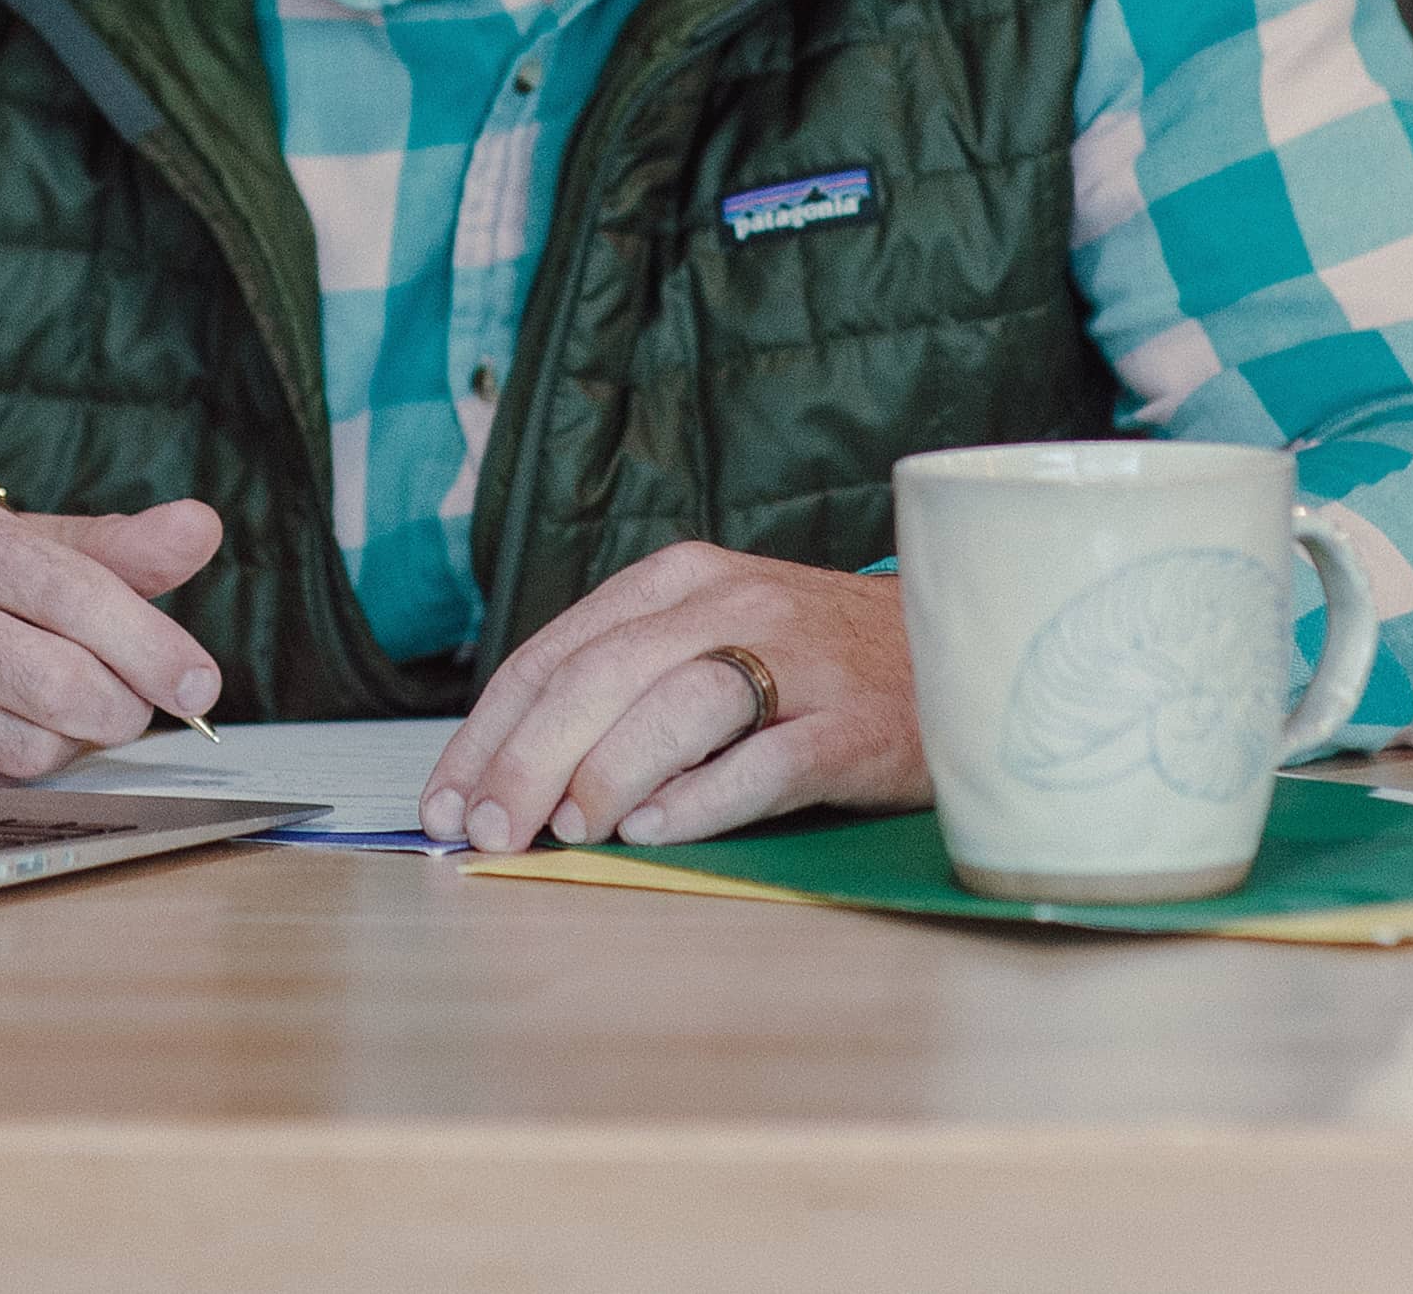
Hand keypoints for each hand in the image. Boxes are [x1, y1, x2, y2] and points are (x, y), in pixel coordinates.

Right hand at [0, 490, 225, 789]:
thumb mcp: (7, 540)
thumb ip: (108, 547)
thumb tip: (198, 530)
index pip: (70, 592)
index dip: (150, 643)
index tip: (198, 683)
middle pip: (59, 683)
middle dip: (124, 703)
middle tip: (131, 699)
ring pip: (31, 746)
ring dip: (73, 739)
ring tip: (61, 704)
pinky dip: (23, 762)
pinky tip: (7, 724)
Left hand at [419, 543, 922, 851]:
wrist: (964, 650)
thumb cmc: (814, 663)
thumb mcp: (710, 640)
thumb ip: (623, 685)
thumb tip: (512, 773)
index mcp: (680, 580)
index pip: (557, 654)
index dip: (490, 734)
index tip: (449, 802)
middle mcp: (733, 604)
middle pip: (603, 676)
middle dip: (528, 761)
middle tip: (490, 832)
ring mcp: (799, 661)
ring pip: (677, 705)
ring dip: (607, 772)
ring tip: (567, 830)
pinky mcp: (856, 724)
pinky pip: (765, 761)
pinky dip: (701, 800)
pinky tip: (653, 832)